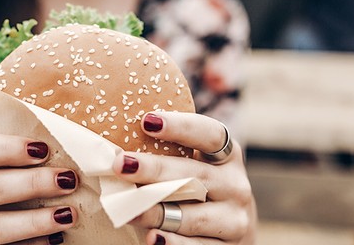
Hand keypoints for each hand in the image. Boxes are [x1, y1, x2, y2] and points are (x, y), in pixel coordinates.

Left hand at [113, 112, 256, 244]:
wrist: (230, 233)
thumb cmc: (200, 190)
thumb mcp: (195, 168)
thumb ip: (169, 156)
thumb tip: (117, 145)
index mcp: (227, 156)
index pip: (210, 134)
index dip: (181, 126)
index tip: (147, 120)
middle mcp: (235, 185)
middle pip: (195, 176)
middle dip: (155, 169)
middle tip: (121, 164)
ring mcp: (234, 219)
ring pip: (194, 216)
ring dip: (157, 212)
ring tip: (128, 209)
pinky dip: (175, 243)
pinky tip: (153, 238)